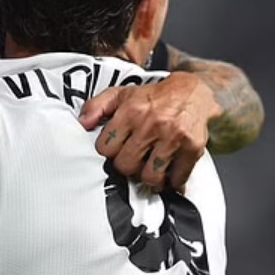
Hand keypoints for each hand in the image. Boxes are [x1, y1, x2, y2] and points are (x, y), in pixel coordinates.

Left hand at [79, 72, 218, 190]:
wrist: (192, 93)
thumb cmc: (154, 98)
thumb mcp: (122, 94)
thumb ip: (97, 106)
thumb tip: (82, 123)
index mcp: (131, 111)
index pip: (106, 148)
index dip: (109, 151)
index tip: (115, 149)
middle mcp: (151, 124)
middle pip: (126, 166)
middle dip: (127, 166)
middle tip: (133, 160)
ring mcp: (173, 137)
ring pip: (150, 177)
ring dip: (149, 177)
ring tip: (149, 169)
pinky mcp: (192, 148)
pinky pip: (177, 178)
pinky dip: (172, 181)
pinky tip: (168, 172)